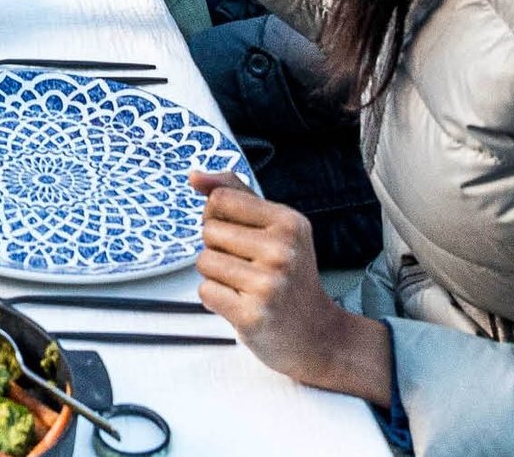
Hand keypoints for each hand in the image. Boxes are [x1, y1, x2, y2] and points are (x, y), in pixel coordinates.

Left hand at [190, 172, 392, 405]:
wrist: (318, 336)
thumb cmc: (290, 275)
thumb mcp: (276, 226)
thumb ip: (236, 194)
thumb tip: (195, 176)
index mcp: (289, 222)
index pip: (220, 198)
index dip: (217, 214)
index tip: (237, 232)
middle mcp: (282, 251)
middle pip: (208, 231)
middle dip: (218, 248)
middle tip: (248, 266)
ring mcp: (268, 285)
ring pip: (204, 261)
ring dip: (216, 275)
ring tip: (245, 286)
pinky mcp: (252, 316)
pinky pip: (205, 290)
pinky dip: (216, 299)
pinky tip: (242, 304)